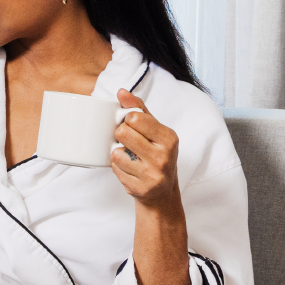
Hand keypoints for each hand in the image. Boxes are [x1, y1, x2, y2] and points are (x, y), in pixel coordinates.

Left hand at [111, 89, 181, 211]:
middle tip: (129, 142)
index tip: (133, 126)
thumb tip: (122, 92)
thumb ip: (138, 108)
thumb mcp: (153, 129)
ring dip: (117, 153)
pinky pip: (115, 170)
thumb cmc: (155, 153)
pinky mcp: (141, 188)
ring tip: (129, 157)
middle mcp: (164, 155)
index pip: (134, 117)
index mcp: (168, 137)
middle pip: (122, 132)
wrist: (162, 192)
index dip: (127, 120)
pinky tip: (129, 170)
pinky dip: (117, 168)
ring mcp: (153, 174)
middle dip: (120, 135)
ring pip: (116, 153)